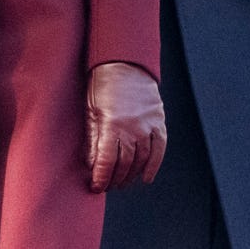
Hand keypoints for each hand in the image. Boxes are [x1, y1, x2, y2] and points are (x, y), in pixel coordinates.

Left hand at [85, 62, 165, 191]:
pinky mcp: (158, 121)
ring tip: (123, 182)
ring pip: (142, 160)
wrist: (124, 61)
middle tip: (108, 185)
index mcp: (112, 124)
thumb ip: (92, 138)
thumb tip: (91, 164)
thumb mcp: (91, 109)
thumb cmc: (103, 83)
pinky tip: (146, 177)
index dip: (101, 178)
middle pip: (125, 164)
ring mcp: (148, 125)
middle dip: (115, 179)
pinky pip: (159, 149)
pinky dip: (154, 165)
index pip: (107, 161)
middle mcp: (132, 127)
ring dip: (132, 175)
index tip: (97, 186)